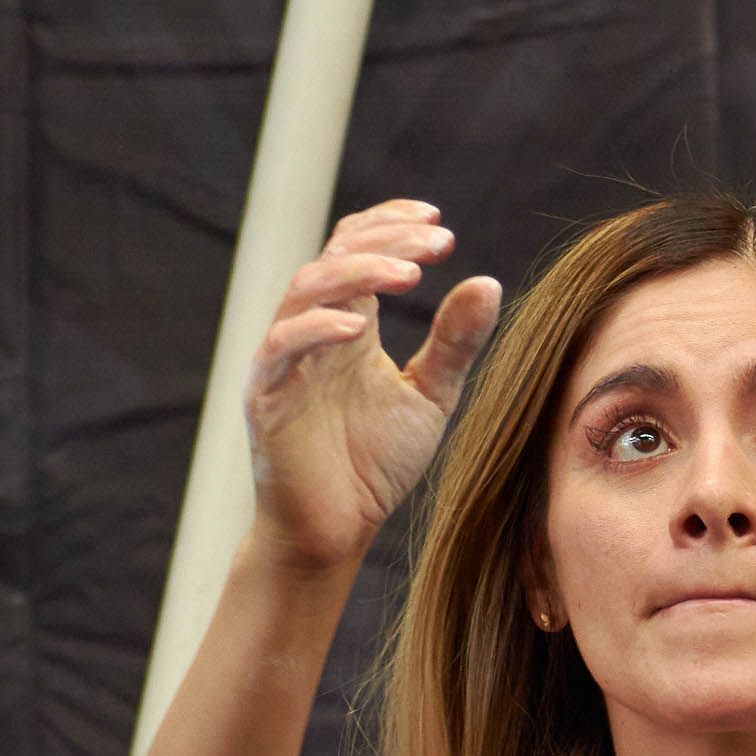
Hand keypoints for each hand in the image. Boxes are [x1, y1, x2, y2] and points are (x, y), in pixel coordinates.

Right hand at [242, 197, 500, 573]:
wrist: (335, 532)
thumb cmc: (374, 464)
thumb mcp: (429, 395)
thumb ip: (454, 342)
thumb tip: (488, 281)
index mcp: (347, 324)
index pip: (355, 248)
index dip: (390, 226)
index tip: (438, 223)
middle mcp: (311, 332)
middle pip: (334, 256)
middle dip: (386, 242)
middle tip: (437, 241)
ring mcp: (284, 361)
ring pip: (306, 289)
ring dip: (358, 273)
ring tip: (411, 276)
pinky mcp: (267, 397)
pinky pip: (281, 348)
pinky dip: (316, 329)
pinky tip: (359, 328)